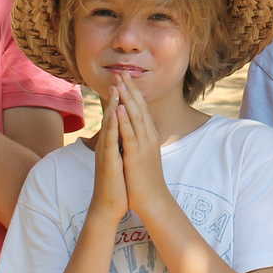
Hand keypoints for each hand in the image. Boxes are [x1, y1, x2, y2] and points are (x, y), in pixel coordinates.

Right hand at [89, 88, 128, 221]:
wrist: (108, 206)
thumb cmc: (116, 184)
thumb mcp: (119, 161)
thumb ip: (119, 147)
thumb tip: (123, 135)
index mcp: (112, 144)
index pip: (116, 118)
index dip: (120, 100)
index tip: (125, 82)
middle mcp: (107, 145)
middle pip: (111, 116)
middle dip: (116, 96)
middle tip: (119, 76)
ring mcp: (106, 152)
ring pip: (109, 125)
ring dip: (112, 106)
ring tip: (116, 87)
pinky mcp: (108, 161)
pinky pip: (110, 140)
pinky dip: (113, 125)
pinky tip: (115, 114)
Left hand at [113, 76, 173, 220]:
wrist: (153, 200)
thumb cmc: (146, 180)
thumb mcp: (144, 156)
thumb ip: (141, 142)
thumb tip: (136, 132)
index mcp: (150, 136)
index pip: (141, 109)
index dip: (134, 93)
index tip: (126, 78)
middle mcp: (149, 137)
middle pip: (139, 108)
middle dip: (130, 89)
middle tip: (121, 72)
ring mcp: (144, 146)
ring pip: (135, 117)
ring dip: (126, 99)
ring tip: (118, 83)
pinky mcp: (136, 155)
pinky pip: (129, 134)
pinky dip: (124, 120)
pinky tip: (118, 108)